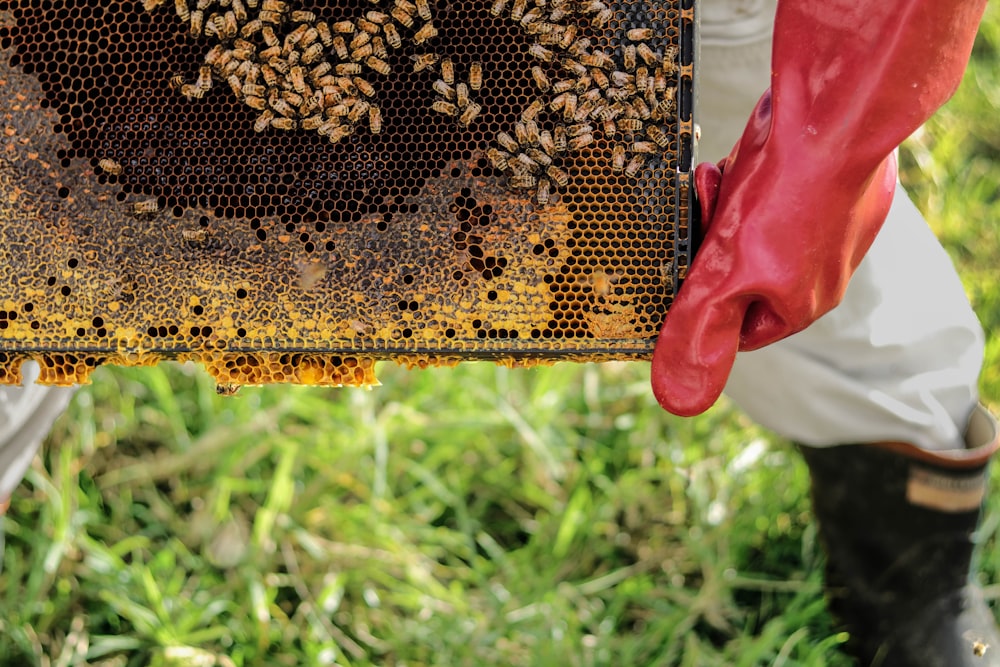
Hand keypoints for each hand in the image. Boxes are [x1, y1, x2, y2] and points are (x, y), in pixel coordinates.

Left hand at [651, 91, 894, 415]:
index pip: (734, 329)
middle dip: (709, 244)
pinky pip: (764, 191)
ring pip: (746, 229)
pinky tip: (738, 162)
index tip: (685, 271)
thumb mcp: (725, 277)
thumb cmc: (783, 201)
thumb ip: (699, 331)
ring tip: (720, 183)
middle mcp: (819, 271)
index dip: (700, 302)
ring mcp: (823, 224)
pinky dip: (741, 177)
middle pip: (735, 274)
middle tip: (700, 213)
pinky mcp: (821, 183)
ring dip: (721, 207)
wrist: (833, 114)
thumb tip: (677, 399)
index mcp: (801, 305)